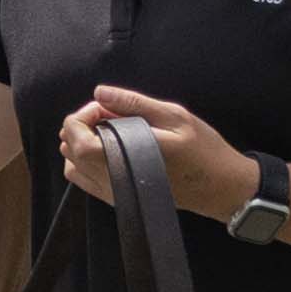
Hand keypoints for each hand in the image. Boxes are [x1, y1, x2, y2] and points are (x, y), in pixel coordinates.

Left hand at [61, 84, 253, 216]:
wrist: (221, 187)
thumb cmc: (203, 151)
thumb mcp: (173, 116)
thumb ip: (132, 103)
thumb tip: (100, 92)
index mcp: (123, 156)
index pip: (75, 136)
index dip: (84, 114)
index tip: (107, 107)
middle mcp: (111, 178)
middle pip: (69, 148)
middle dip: (82, 125)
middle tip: (111, 115)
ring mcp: (112, 192)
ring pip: (72, 165)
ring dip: (82, 143)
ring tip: (112, 131)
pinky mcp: (117, 199)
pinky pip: (83, 180)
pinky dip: (85, 161)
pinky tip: (110, 148)